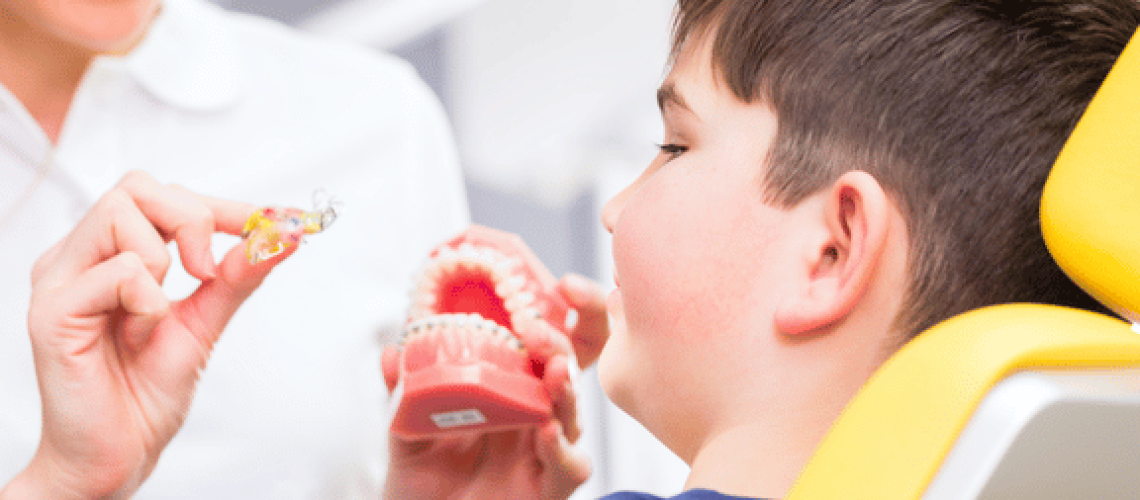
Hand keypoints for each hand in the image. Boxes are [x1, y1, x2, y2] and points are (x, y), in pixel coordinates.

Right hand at [1, 172, 297, 498]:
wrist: (117, 454)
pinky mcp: (51, 311)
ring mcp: (59, 279)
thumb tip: (283, 235)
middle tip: (209, 273)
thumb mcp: (205, 322)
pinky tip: (138, 336)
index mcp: (109, 254)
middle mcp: (78, 257)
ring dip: (164, 261)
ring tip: (157, 317)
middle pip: (137, 186)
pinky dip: (148, 301)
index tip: (268, 223)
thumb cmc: (146, 392)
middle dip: (193, 219)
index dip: (220, 204)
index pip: (160, 195)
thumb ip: (237, 276)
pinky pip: (117, 271)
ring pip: (119, 212)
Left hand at [382, 319, 589, 499]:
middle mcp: (533, 418)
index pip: (543, 350)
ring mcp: (544, 453)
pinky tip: (547, 433)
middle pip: (565, 374)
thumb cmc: (423, 482)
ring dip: (568, 392)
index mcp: (508, 393)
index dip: (559, 321)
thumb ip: (402, 393)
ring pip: (573, 416)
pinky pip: (570, 468)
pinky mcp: (548, 489)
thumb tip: (392, 353)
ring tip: (554, 375)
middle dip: (561, 348)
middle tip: (538, 333)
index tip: (557, 290)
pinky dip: (563, 451)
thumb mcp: (406, 430)